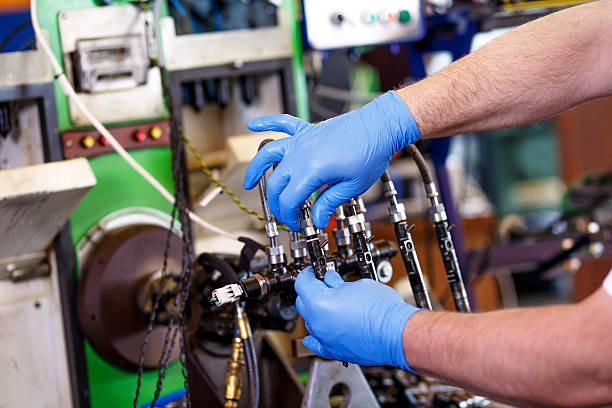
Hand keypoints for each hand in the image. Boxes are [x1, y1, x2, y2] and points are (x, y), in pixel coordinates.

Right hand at [243, 91, 420, 230]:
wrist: (381, 125)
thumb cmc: (371, 152)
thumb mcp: (353, 186)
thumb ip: (330, 202)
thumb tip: (318, 220)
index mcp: (312, 170)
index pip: (289, 200)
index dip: (291, 217)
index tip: (299, 225)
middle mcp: (301, 153)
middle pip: (276, 183)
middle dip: (277, 204)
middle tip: (285, 215)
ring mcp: (302, 140)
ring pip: (269, 154)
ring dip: (255, 169)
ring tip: (248, 183)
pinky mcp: (307, 130)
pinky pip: (282, 123)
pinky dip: (266, 123)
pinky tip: (253, 125)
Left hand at [294, 267, 419, 370]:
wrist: (397, 333)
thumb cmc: (382, 309)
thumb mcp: (359, 285)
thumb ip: (339, 283)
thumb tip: (332, 281)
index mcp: (320, 302)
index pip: (303, 282)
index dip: (309, 273)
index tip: (315, 271)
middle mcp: (318, 322)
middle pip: (303, 302)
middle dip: (311, 290)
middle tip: (324, 284)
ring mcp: (324, 338)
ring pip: (310, 321)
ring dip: (316, 310)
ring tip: (331, 303)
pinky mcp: (333, 350)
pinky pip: (316, 343)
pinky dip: (314, 335)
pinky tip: (314, 333)